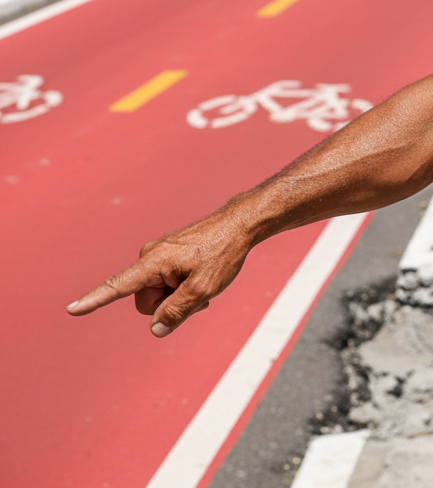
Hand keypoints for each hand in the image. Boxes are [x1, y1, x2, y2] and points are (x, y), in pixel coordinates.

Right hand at [66, 212, 250, 336]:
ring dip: (178, 298)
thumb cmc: (222, 252)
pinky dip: (182, 289)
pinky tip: (201, 279)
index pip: (118, 286)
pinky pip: (167, 285)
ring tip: (203, 282)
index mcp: (154, 262)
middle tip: (199, 292)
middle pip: (145, 302)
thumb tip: (154, 330)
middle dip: (169, 306)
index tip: (72, 309)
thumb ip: (177, 312)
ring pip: (158, 296)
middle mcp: (150, 257)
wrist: (239, 225)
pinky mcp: (168, 258)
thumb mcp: (204, 288)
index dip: (94, 300)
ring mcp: (159, 257)